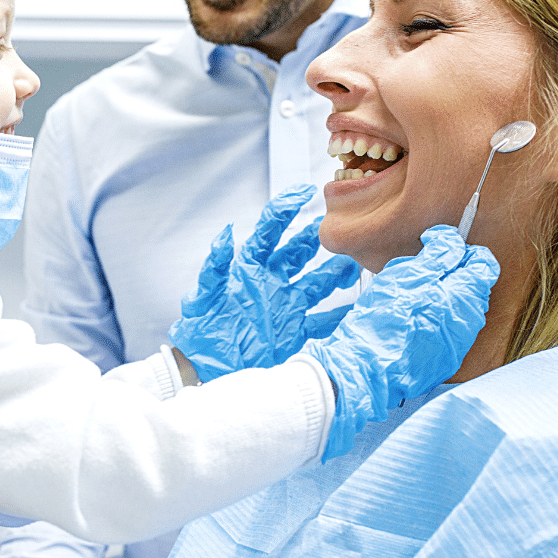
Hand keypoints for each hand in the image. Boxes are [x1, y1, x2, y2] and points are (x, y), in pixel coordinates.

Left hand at [168, 185, 359, 380]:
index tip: (305, 191)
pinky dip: (339, 316)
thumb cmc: (201, 328)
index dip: (286, 209)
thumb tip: (227, 233)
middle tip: (339, 224)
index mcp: (249, 269)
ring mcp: (284, 306)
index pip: (270, 232)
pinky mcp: (293, 332)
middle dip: (318, 239)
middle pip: (299, 253)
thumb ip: (215, 266)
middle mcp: (270, 283)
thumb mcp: (204, 295)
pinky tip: (357, 309)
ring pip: (317, 283)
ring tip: (355, 262)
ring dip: (336, 273)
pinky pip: (321, 321)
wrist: (204, 366)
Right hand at [305, 225, 499, 458]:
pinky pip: (445, 332)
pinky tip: (408, 324)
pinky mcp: (444, 361)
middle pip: (470, 286)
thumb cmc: (382, 321)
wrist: (366, 369)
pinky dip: (432, 322)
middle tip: (416, 274)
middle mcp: (469, 322)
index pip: (484, 263)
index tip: (436, 248)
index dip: (459, 250)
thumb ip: (438, 254)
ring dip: (439, 300)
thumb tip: (452, 241)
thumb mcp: (407, 275)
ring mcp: (458, 345)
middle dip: (449, 275)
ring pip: (456, 310)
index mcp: (465, 297)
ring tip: (407, 301)